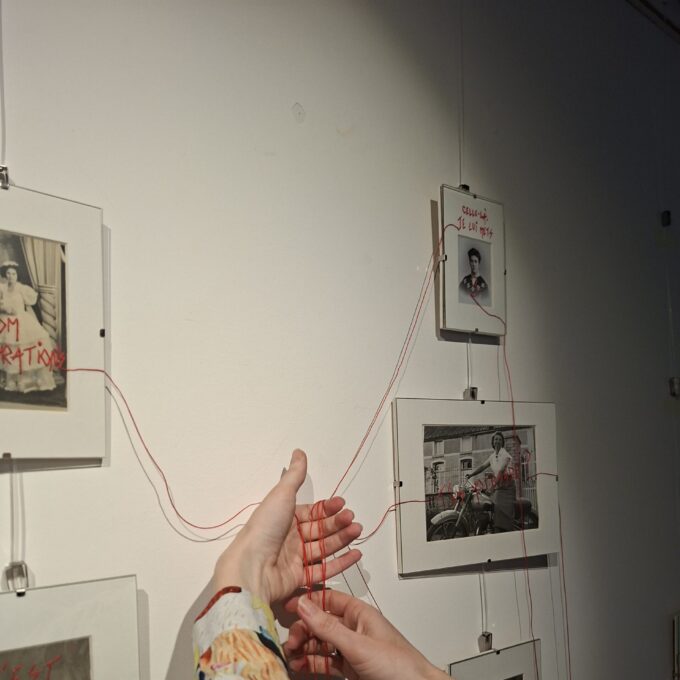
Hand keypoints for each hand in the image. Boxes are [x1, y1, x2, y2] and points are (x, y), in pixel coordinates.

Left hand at [213, 449, 361, 603]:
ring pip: (324, 547)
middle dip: (338, 523)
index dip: (328, 508)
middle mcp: (290, 538)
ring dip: (342, 539)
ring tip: (357, 532)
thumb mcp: (281, 495)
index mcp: (284, 518)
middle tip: (352, 519)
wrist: (252, 567)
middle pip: (320, 529)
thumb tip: (299, 452)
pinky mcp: (299, 578)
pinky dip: (341, 562)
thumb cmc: (265, 528)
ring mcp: (295, 559)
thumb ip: (295, 475)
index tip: (342, 504)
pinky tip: (355, 555)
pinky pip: (324, 570)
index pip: (312, 512)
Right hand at [284, 590, 447, 679]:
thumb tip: (304, 605)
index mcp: (359, 614)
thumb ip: (329, 627)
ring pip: (321, 644)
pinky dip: (312, 663)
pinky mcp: (351, 668)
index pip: (329, 599)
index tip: (288, 608)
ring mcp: (352, 649)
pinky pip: (326, 662)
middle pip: (321, 623)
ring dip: (305, 648)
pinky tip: (300, 666)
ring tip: (291, 656)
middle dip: (303, 630)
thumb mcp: (358, 644)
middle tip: (291, 643)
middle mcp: (354, 629)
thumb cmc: (399, 666)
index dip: (308, 602)